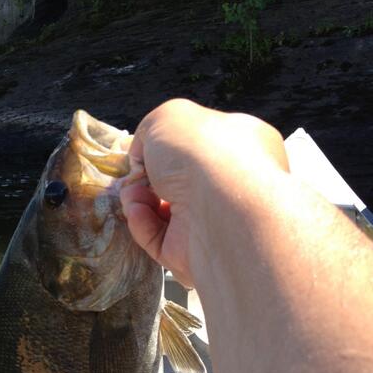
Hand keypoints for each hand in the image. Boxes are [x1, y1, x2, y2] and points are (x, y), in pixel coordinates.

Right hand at [120, 99, 287, 287]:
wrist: (218, 205)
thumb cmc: (202, 150)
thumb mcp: (169, 118)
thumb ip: (152, 131)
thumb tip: (143, 157)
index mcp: (241, 147)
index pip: (204, 146)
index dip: (170, 147)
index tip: (144, 152)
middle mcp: (231, 187)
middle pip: (182, 183)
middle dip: (149, 178)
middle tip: (132, 177)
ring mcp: (212, 223)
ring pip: (166, 213)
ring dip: (140, 200)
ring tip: (131, 194)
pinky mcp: (192, 254)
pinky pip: (159, 239)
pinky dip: (142, 223)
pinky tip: (135, 210)